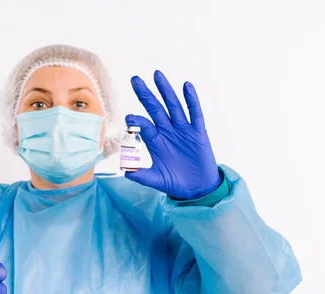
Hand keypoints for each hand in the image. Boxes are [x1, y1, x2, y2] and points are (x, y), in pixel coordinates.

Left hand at [125, 70, 220, 199]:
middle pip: (155, 109)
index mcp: (155, 141)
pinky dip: (191, 100)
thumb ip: (142, 176)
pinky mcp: (198, 132)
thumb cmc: (175, 183)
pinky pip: (195, 113)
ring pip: (174, 106)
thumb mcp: (157, 180)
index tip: (130, 117)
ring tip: (157, 74)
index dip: (137, 120)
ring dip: (166, 91)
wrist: (197, 188)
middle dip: (145, 94)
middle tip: (135, 79)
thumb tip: (126, 172)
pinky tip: (186, 86)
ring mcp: (183, 130)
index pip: (144, 126)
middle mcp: (167, 132)